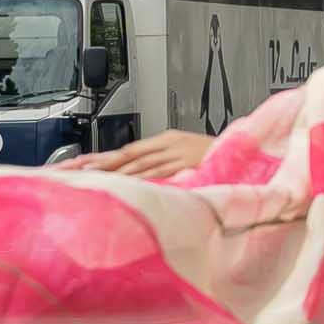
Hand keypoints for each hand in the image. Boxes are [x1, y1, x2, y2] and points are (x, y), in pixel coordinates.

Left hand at [60, 131, 213, 179]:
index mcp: (167, 140)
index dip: (103, 157)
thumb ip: (165, 165)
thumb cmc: (218, 160)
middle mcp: (168, 144)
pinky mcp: (186, 163)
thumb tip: (142, 179)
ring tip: (92, 176)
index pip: (127, 150)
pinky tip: (126, 183)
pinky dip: (140, 177)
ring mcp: (176, 153)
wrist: (247, 152)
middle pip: (127, 155)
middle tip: (76, 168)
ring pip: (139, 163)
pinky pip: (159, 171)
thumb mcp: (188, 157)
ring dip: (115, 171)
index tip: (81, 164)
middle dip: (100, 162)